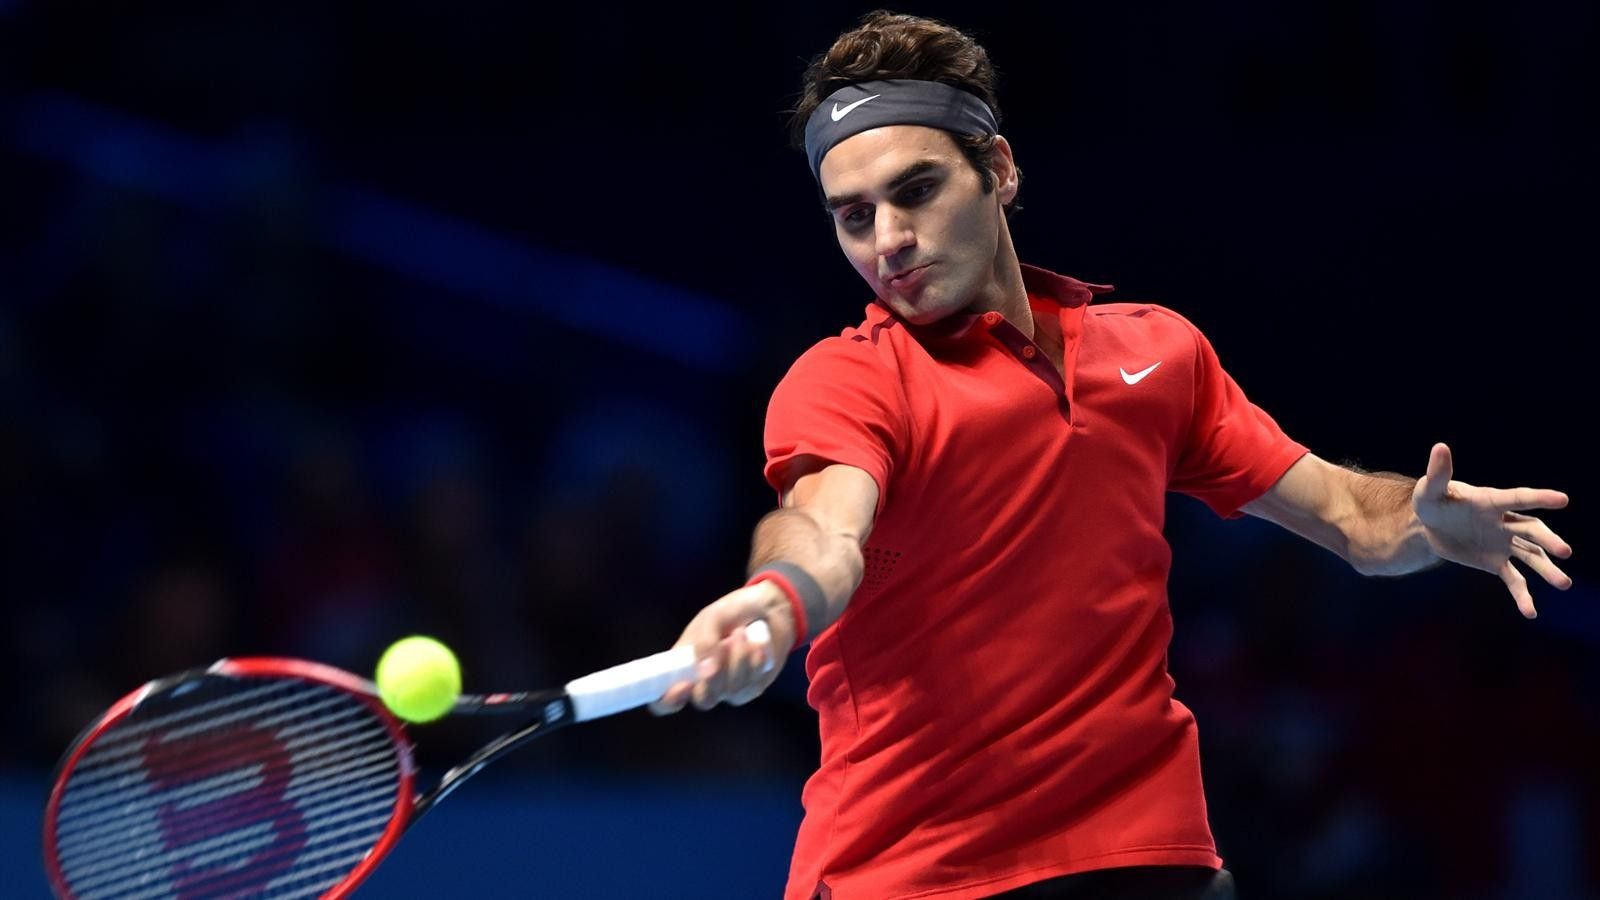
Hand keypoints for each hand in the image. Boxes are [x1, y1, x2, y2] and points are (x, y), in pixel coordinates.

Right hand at [649, 581, 796, 714]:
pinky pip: (751, 687)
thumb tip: (704, 670)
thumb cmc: (732, 611)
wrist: (768, 607)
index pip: (665, 699)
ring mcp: (729, 688)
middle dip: (715, 677)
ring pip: (731, 691)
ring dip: (739, 659)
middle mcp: (704, 682)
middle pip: (703, 700)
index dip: (668, 701)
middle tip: (725, 645)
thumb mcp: (713, 617)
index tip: (682, 686)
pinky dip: (755, 662)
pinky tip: (758, 643)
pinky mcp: (752, 687)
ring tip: (741, 632)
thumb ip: (704, 641)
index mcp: (683, 666)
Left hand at [1413, 442, 1572, 617]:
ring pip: (1531, 556)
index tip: (1563, 499)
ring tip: (1564, 584)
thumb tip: (1440, 447)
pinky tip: (1530, 612)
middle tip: (1565, 552)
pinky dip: (1522, 595)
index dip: (1539, 498)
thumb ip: (1438, 473)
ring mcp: (1503, 543)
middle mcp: (1504, 522)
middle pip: (1532, 530)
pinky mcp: (1496, 562)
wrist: (1427, 526)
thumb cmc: (1431, 502)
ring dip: (1547, 569)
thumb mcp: (1430, 490)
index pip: (1518, 499)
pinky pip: (1514, 579)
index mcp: (1492, 502)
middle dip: (1548, 541)